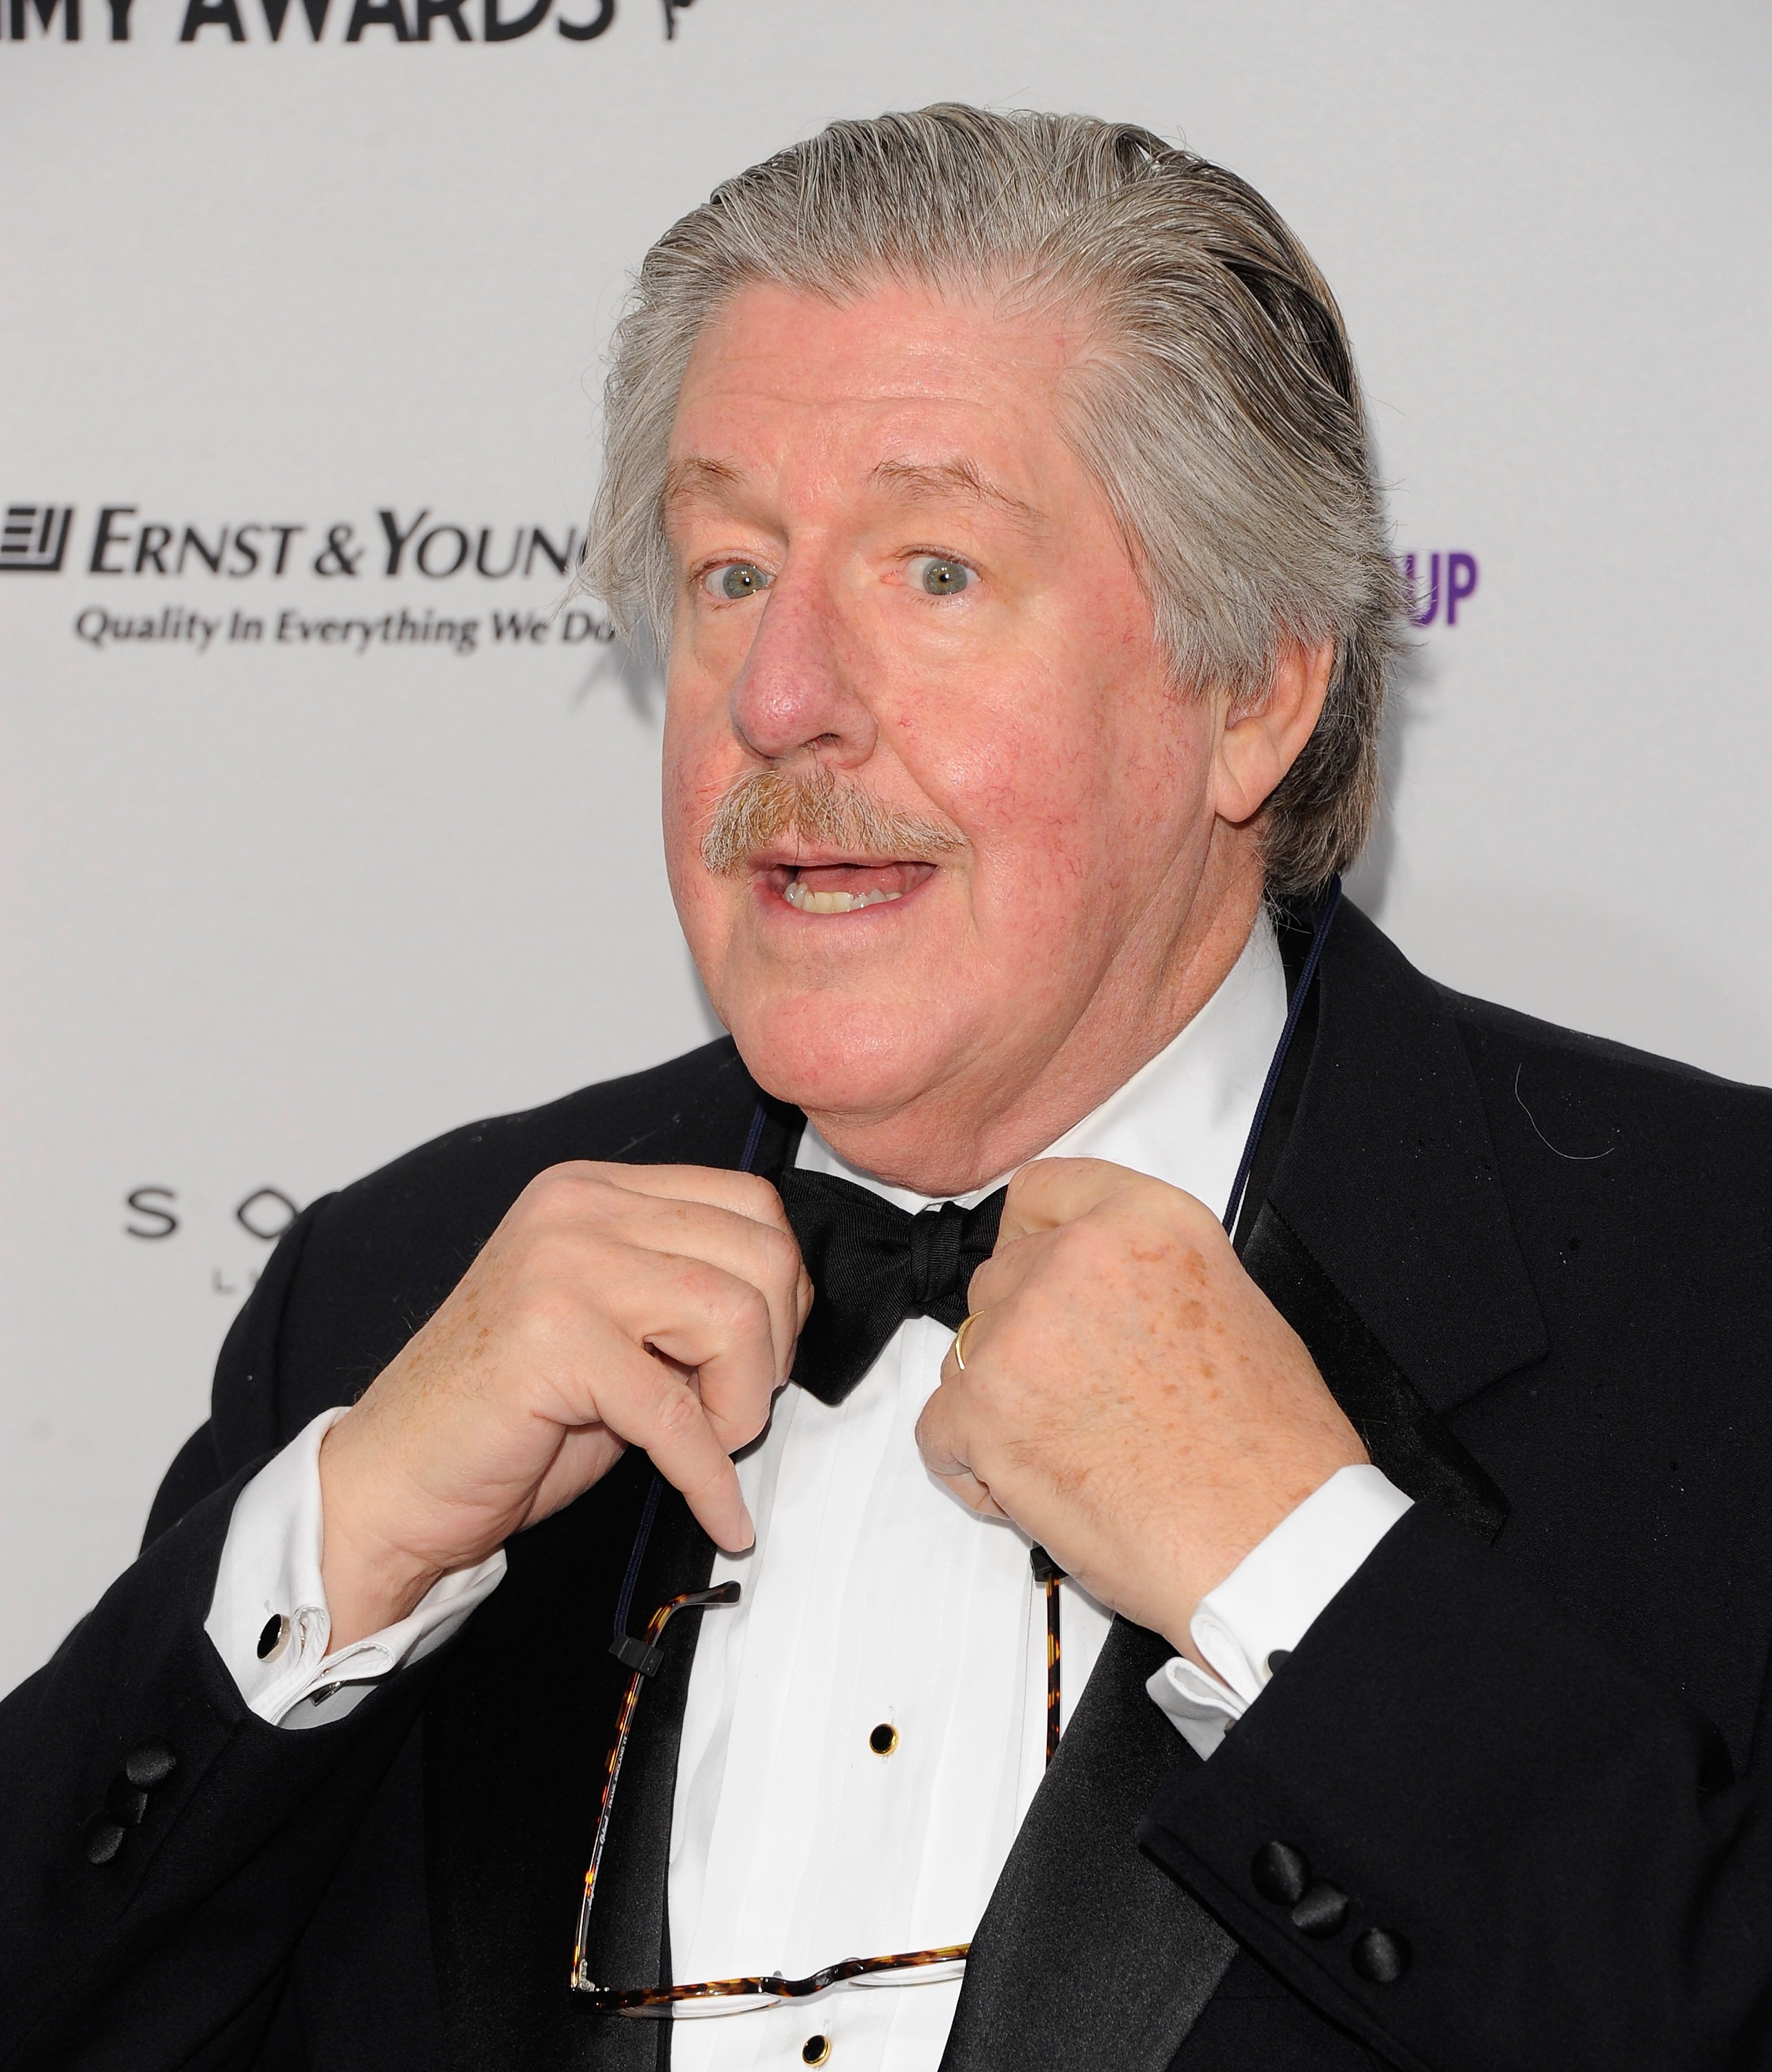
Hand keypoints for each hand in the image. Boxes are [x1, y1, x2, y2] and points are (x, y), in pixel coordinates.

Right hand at [317, 1163, 809, 1647]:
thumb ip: (684, 1291)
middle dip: (773, 1350)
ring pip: (733, 1318)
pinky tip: (718, 1514)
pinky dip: (711, 1479)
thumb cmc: (509, 1413)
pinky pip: (679, 1415)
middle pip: (761, 1254)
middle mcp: (578, 1209)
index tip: (760, 1357)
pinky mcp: (552, 1345)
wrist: (395, 1480)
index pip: (751, 1203)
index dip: (782, 1291)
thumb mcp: (612, 1322)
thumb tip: (790, 1307)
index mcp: (595, 1191)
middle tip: (731, 1409)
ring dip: (742, 1406)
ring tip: (708, 1446)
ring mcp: (561, 1268)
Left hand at [914, 1157, 1364, 1658]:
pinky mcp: (982, 1409)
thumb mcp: (1233, 1308)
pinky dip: (973, 1465)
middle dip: (1025, 1337)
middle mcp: (1075, 1260)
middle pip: (1001, 1280)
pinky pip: (938, 1428)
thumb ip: (1147, 1277)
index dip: (1032, 1240)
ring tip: (1078, 1453)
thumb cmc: (1273, 1456)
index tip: (1038, 1274)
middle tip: (1081, 1398)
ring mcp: (1020, 1331)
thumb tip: (1101, 1299)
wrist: (1272, 1548)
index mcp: (1146, 1222)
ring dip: (1002, 1400)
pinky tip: (1038, 1489)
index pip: (1042, 1192)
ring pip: (968, 1352)